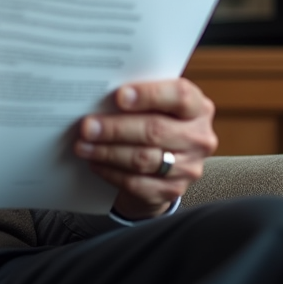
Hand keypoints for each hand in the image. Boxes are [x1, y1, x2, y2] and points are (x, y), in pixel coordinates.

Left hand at [73, 78, 216, 220]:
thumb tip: (100, 93)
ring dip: (108, 151)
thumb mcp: (154, 104)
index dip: (150, 95)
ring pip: (143, 159)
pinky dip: (111, 172)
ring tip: (83, 145)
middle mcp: (199, 138)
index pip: (181, 96)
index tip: (120, 96)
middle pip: (156, 130)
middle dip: (116, 128)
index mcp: (198, 107)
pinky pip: (137, 183)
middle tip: (87, 126)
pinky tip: (95, 163)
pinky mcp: (172, 190)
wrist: (162, 164)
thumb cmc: (152, 120)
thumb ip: (137, 96)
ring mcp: (189, 167)